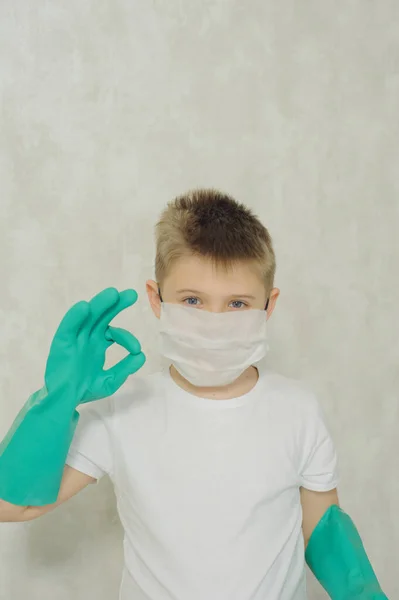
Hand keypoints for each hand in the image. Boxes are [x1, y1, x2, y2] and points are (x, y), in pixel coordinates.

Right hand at [44, 287, 145, 406]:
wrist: (65, 401)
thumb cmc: (84, 389)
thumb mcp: (110, 380)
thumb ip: (124, 368)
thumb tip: (141, 355)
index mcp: (98, 344)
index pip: (114, 333)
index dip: (126, 338)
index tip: (136, 348)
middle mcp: (87, 337)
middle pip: (102, 316)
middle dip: (115, 304)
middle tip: (131, 294)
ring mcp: (75, 338)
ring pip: (88, 316)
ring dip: (99, 304)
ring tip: (112, 293)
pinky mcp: (62, 343)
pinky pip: (68, 327)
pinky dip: (75, 317)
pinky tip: (84, 307)